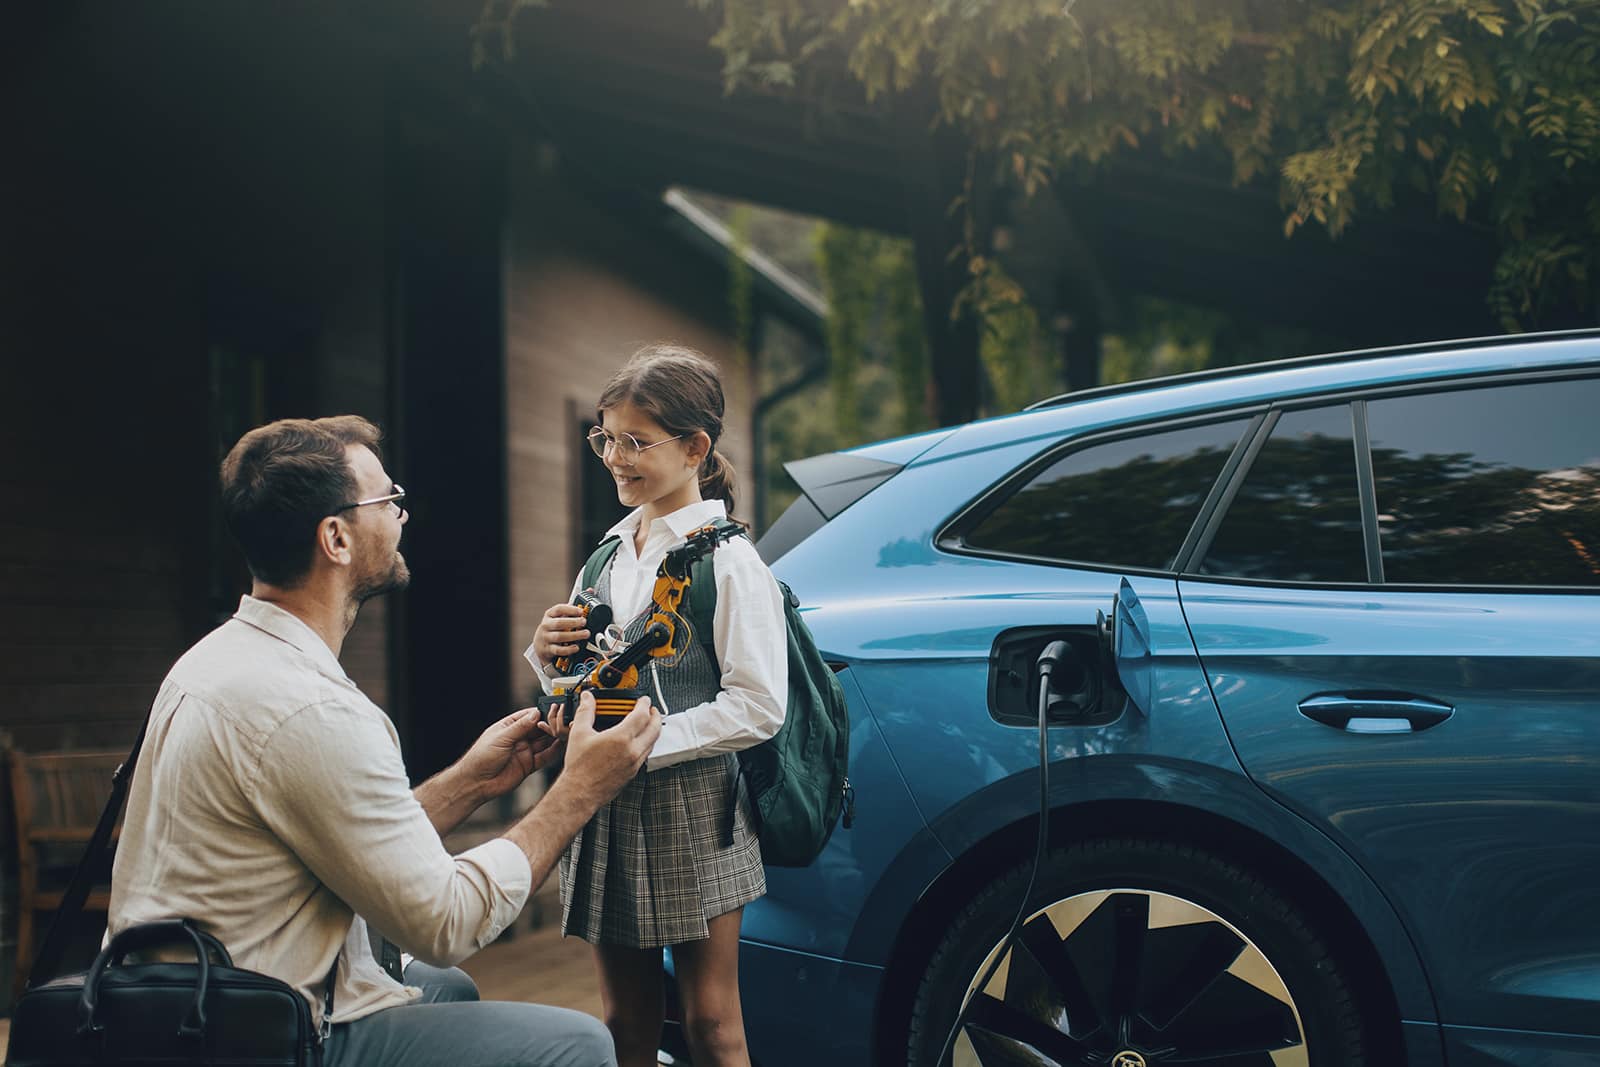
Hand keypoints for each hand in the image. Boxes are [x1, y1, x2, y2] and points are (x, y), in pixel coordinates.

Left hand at [458, 707, 563, 801]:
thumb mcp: (501, 738)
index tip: (554, 710)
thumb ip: (520, 727)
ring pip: (544, 742)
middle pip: (539, 729)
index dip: (541, 713)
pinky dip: (553, 752)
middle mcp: (518, 738)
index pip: (529, 716)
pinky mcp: (529, 765)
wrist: (476, 783)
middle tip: (561, 722)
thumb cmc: (480, 758)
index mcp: (508, 727)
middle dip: (550, 725)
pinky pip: (544, 757)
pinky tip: (560, 746)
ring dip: (554, 738)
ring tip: (564, 732)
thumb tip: (536, 713)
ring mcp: (524, 752)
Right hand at [533, 602, 590, 669]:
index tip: (581, 611)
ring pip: (559, 636)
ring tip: (586, 634)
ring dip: (574, 635)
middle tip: (584, 622)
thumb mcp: (561, 616)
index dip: (570, 609)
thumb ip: (574, 606)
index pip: (558, 609)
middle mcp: (546, 625)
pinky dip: (568, 649)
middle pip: (559, 623)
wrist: (541, 644)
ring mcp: (546, 638)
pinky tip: (576, 647)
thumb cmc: (554, 627)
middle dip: (573, 622)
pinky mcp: (547, 650)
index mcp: (550, 615)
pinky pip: (558, 650)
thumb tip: (590, 591)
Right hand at [559, 692, 661, 810]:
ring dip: (652, 730)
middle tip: (651, 709)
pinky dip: (646, 743)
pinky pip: (646, 754)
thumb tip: (588, 699)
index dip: (644, 704)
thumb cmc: (579, 768)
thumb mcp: (579, 734)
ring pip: (653, 742)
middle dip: (655, 715)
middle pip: (654, 728)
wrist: (580, 793)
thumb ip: (585, 712)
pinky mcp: (633, 773)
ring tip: (646, 723)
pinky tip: (637, 741)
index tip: (643, 700)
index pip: (642, 715)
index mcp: (621, 738)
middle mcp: (632, 751)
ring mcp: (635, 763)